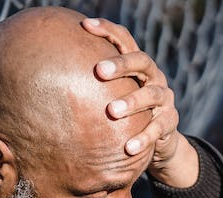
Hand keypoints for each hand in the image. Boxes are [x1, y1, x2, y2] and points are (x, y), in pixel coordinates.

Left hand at [80, 17, 198, 186]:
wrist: (160, 142)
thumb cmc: (129, 116)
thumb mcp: (115, 97)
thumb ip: (97, 88)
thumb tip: (52, 82)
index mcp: (139, 66)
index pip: (125, 40)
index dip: (108, 30)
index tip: (85, 25)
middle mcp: (154, 77)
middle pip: (142, 62)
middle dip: (121, 64)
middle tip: (99, 71)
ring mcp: (165, 100)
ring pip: (151, 95)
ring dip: (132, 101)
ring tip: (112, 112)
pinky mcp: (170, 123)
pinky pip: (158, 129)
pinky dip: (143, 138)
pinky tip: (128, 148)